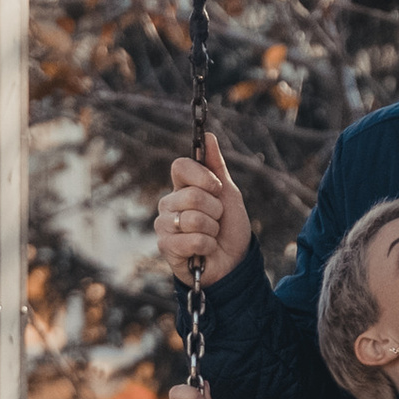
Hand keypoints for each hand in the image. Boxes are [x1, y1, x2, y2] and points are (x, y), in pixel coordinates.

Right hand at [155, 134, 252, 287]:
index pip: (180, 166)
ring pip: (192, 218)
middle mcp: (169, 203)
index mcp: (181, 187)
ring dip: (212, 229)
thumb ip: (216, 167)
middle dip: (215, 210)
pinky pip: (191, 239)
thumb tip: (208, 136)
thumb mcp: (228, 194)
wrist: (233, 262)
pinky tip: (205, 250)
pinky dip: (207, 246)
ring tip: (211, 236)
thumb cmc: (229, 229)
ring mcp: (165, 225)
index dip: (202, 176)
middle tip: (217, 219)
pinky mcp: (166, 246)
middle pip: (192, 195)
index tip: (216, 188)